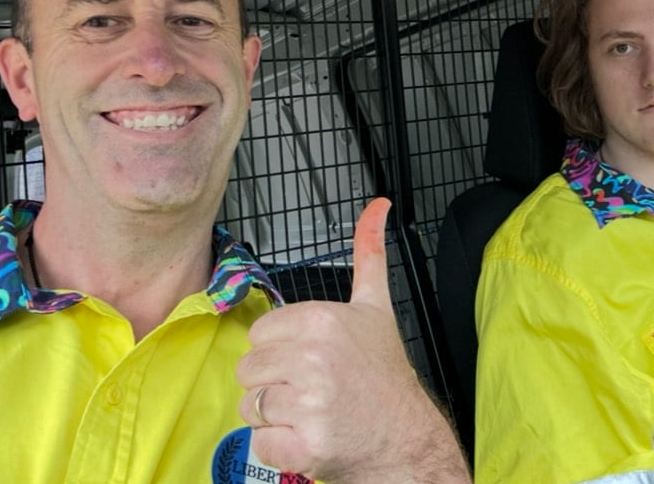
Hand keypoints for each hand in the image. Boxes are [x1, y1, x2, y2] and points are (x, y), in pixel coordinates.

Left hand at [237, 197, 468, 483]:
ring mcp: (310, 403)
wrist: (406, 438)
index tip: (311, 359)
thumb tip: (376, 205)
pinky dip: (280, 447)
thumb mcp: (376, 308)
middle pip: (248, 369)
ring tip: (311, 412)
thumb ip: (369, 254)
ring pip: (249, 406)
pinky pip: (259, 442)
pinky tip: (309, 437)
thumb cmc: (384, 377)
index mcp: (323, 320)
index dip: (281, 350)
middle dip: (274, 383)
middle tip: (313, 390)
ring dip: (274, 416)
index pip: (259, 334)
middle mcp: (315, 358)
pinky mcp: (304, 444)